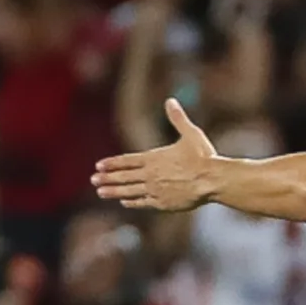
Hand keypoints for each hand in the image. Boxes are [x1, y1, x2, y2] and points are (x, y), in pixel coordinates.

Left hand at [93, 98, 220, 210]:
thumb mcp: (191, 134)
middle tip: (93, 180)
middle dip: (107, 178)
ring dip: (114, 191)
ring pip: (129, 191)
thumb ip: (178, 119)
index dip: (112, 163)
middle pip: (124, 176)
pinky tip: (125, 202)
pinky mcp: (163, 203)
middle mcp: (150, 174)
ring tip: (101, 192)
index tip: (99, 165)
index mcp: (154, 158)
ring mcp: (156, 190)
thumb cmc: (203, 157)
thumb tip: (170, 101)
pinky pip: (144, 202)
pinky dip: (133, 202)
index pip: (127, 160)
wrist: (212, 180)